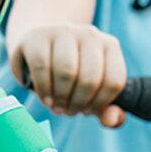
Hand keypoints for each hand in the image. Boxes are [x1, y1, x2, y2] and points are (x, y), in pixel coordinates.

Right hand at [9, 24, 126, 126]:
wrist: (37, 47)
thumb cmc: (68, 72)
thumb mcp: (90, 89)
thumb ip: (105, 108)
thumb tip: (111, 119)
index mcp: (110, 45)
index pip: (113, 81)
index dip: (99, 104)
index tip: (86, 110)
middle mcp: (89, 34)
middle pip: (89, 79)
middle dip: (77, 103)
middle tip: (68, 111)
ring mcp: (62, 32)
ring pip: (66, 72)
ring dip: (60, 97)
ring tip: (56, 106)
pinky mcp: (36, 36)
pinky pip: (42, 66)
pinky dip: (43, 88)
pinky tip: (44, 97)